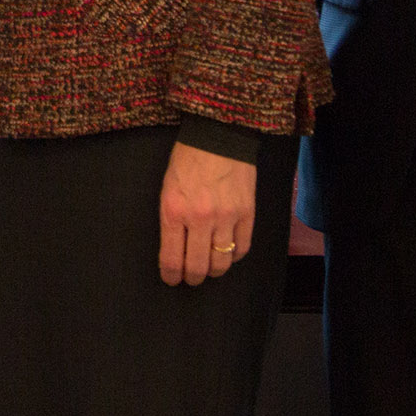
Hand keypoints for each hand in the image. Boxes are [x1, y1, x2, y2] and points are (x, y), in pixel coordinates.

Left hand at [158, 143, 254, 285]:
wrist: (218, 136)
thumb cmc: (187, 161)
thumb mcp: (167, 189)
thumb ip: (172, 220)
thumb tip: (175, 249)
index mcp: (174, 212)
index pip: (171, 259)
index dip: (171, 276)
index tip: (172, 279)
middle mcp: (200, 219)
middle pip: (198, 267)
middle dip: (192, 278)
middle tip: (191, 278)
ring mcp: (226, 217)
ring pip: (222, 262)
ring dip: (214, 270)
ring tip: (210, 267)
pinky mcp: (247, 213)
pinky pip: (242, 248)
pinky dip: (235, 255)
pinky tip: (228, 252)